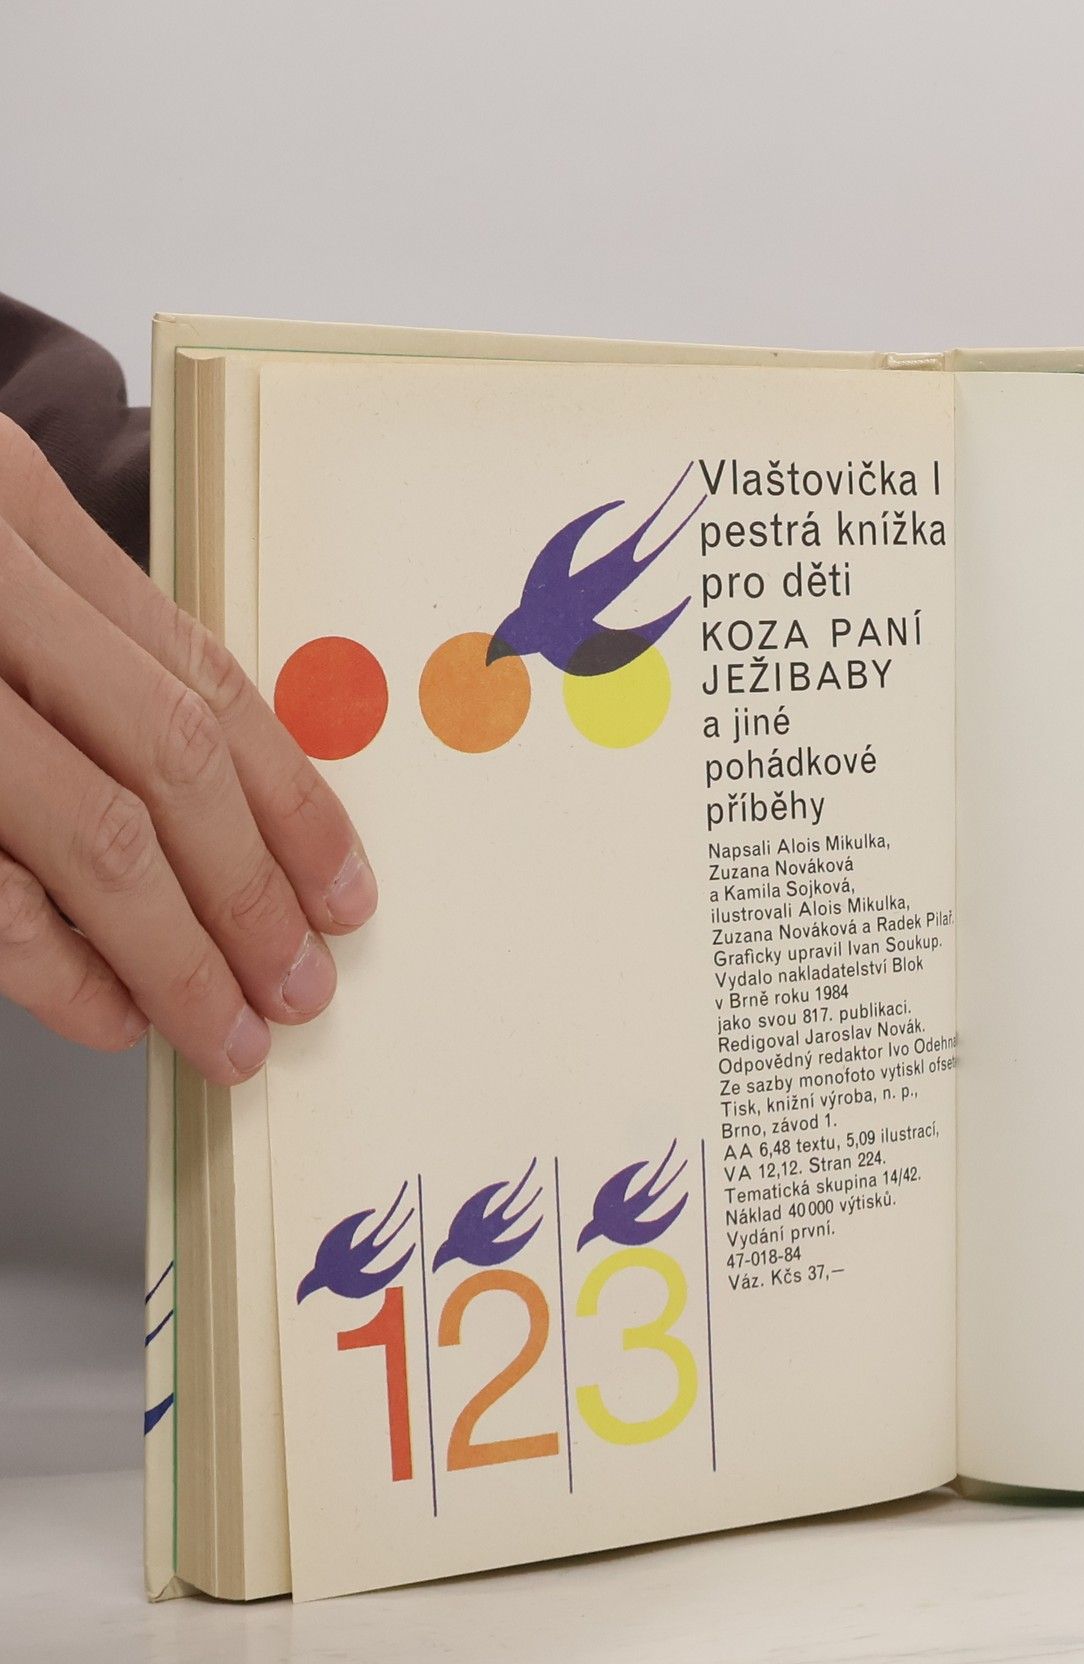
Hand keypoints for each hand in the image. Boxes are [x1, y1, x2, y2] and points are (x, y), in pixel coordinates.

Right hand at [0, 417, 374, 1084]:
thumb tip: (228, 807)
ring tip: (226, 1029)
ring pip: (88, 833)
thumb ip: (78, 642)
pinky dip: (52, 963)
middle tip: (301, 987)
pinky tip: (107, 1014)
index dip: (294, 802)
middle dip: (253, 894)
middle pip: (164, 763)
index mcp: (11, 511)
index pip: (204, 681)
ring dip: (174, 953)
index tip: (345, 892)